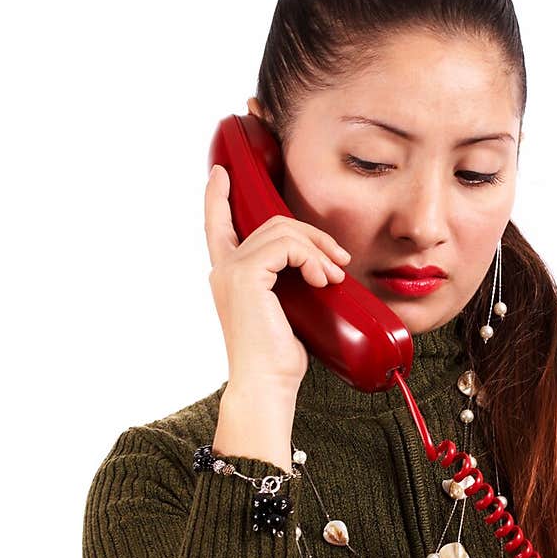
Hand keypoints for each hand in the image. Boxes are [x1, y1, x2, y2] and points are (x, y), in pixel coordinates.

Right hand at [204, 164, 350, 391]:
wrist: (267, 385)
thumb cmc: (279, 360)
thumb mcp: (287, 311)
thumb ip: (289, 282)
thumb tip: (320, 267)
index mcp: (229, 277)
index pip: (217, 226)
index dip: (217, 197)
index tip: (222, 172)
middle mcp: (223, 269)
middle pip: (271, 224)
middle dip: (311, 235)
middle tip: (339, 261)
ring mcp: (231, 270)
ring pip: (281, 230)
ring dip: (317, 248)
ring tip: (333, 275)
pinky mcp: (245, 274)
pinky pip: (286, 245)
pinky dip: (311, 258)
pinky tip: (322, 279)